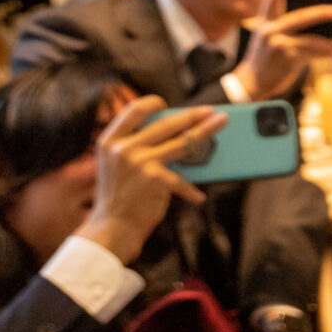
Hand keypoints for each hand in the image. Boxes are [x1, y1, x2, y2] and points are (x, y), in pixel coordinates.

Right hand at [78, 96, 220, 262]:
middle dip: (193, 114)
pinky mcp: (154, 178)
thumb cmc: (118, 196)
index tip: (167, 104)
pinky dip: (190, 190)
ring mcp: (139, 161)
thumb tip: (175, 130)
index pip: (134, 109)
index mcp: (110, 140)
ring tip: (221, 123)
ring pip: (183, 141)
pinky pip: (182, 179)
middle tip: (212, 110)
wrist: (110, 228)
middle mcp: (123, 147)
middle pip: (167, 123)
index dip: (153, 102)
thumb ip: (134, 146)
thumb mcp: (115, 165)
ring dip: (207, 130)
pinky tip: (199, 196)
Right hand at [235, 0, 331, 99]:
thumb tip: (324, 26)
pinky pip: (312, 52)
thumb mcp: (271, 40)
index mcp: (264, 22)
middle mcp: (269, 30)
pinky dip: (324, 51)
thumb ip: (290, 31)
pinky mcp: (286, 57)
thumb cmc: (266, 59)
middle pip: (300, 16)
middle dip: (321, 13)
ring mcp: (278, 43)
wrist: (252, 83)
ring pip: (310, 39)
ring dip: (326, 42)